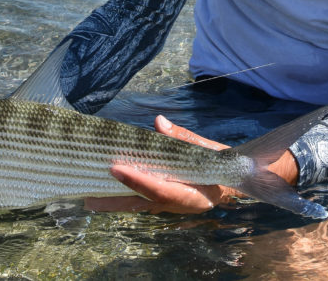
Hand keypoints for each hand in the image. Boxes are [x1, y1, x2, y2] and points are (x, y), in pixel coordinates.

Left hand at [84, 115, 299, 214]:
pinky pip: (142, 199)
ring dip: (115, 200)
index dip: (137, 180)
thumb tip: (159, 124)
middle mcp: (179, 204)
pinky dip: (124, 194)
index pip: (160, 190)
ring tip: (88, 197)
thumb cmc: (223, 162)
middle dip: (115, 201)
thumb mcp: (209, 149)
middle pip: (142, 204)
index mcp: (193, 195)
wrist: (239, 178)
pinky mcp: (166, 199)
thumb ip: (184, 139)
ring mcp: (171, 204)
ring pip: (139, 204)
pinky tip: (105, 189)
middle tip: (88, 198)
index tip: (116, 168)